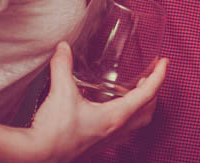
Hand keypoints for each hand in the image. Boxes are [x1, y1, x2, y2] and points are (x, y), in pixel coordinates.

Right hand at [25, 42, 166, 161]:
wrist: (34, 156)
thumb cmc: (52, 130)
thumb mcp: (61, 93)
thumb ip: (63, 66)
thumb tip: (63, 48)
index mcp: (115, 117)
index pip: (147, 94)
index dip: (159, 76)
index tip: (164, 62)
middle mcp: (115, 131)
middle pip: (148, 111)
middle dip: (154, 92)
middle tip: (151, 75)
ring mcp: (106, 140)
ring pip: (136, 123)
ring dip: (142, 106)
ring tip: (135, 89)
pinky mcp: (96, 145)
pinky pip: (121, 131)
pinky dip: (126, 117)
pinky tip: (112, 108)